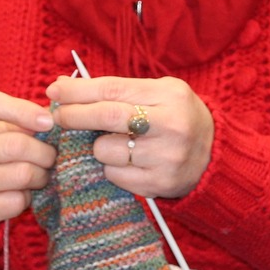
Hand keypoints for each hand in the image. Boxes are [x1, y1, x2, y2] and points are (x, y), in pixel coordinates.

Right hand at [0, 91, 55, 248]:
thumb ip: (22, 116)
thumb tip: (61, 108)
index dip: (23, 111)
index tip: (48, 121)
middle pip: (17, 145)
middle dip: (45, 152)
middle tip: (49, 156)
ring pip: (23, 174)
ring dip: (40, 175)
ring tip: (36, 173)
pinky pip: (17, 201)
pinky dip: (26, 198)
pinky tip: (17, 193)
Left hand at [45, 76, 214, 201]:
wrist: (215, 157)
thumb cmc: (177, 118)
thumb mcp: (159, 94)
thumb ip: (118, 90)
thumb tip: (64, 86)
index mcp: (170, 96)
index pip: (113, 89)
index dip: (78, 90)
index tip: (54, 90)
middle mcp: (171, 125)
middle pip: (107, 116)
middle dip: (73, 115)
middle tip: (57, 116)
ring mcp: (166, 156)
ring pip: (105, 150)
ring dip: (98, 147)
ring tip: (117, 144)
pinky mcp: (159, 183)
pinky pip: (114, 175)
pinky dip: (112, 168)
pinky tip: (129, 162)